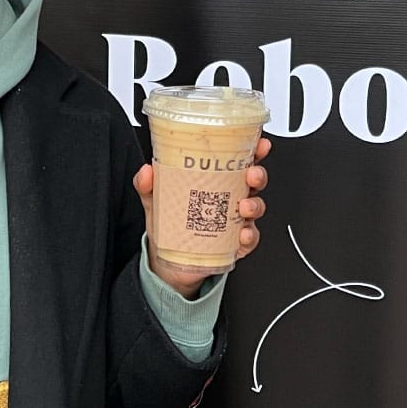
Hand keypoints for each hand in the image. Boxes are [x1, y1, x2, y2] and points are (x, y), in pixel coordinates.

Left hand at [134, 138, 272, 298]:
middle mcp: (231, 199)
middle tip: (251, 174)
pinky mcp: (237, 243)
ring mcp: (236, 221)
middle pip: (254, 182)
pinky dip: (250, 235)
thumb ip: (148, 186)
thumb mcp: (156, 201)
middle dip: (258, 175)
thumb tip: (147, 171)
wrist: (169, 262)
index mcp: (218, 182)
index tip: (259, 144)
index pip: (240, 161)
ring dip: (255, 205)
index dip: (254, 151)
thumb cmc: (170, 226)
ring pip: (257, 207)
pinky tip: (242, 234)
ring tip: (244, 206)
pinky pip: (251, 238)